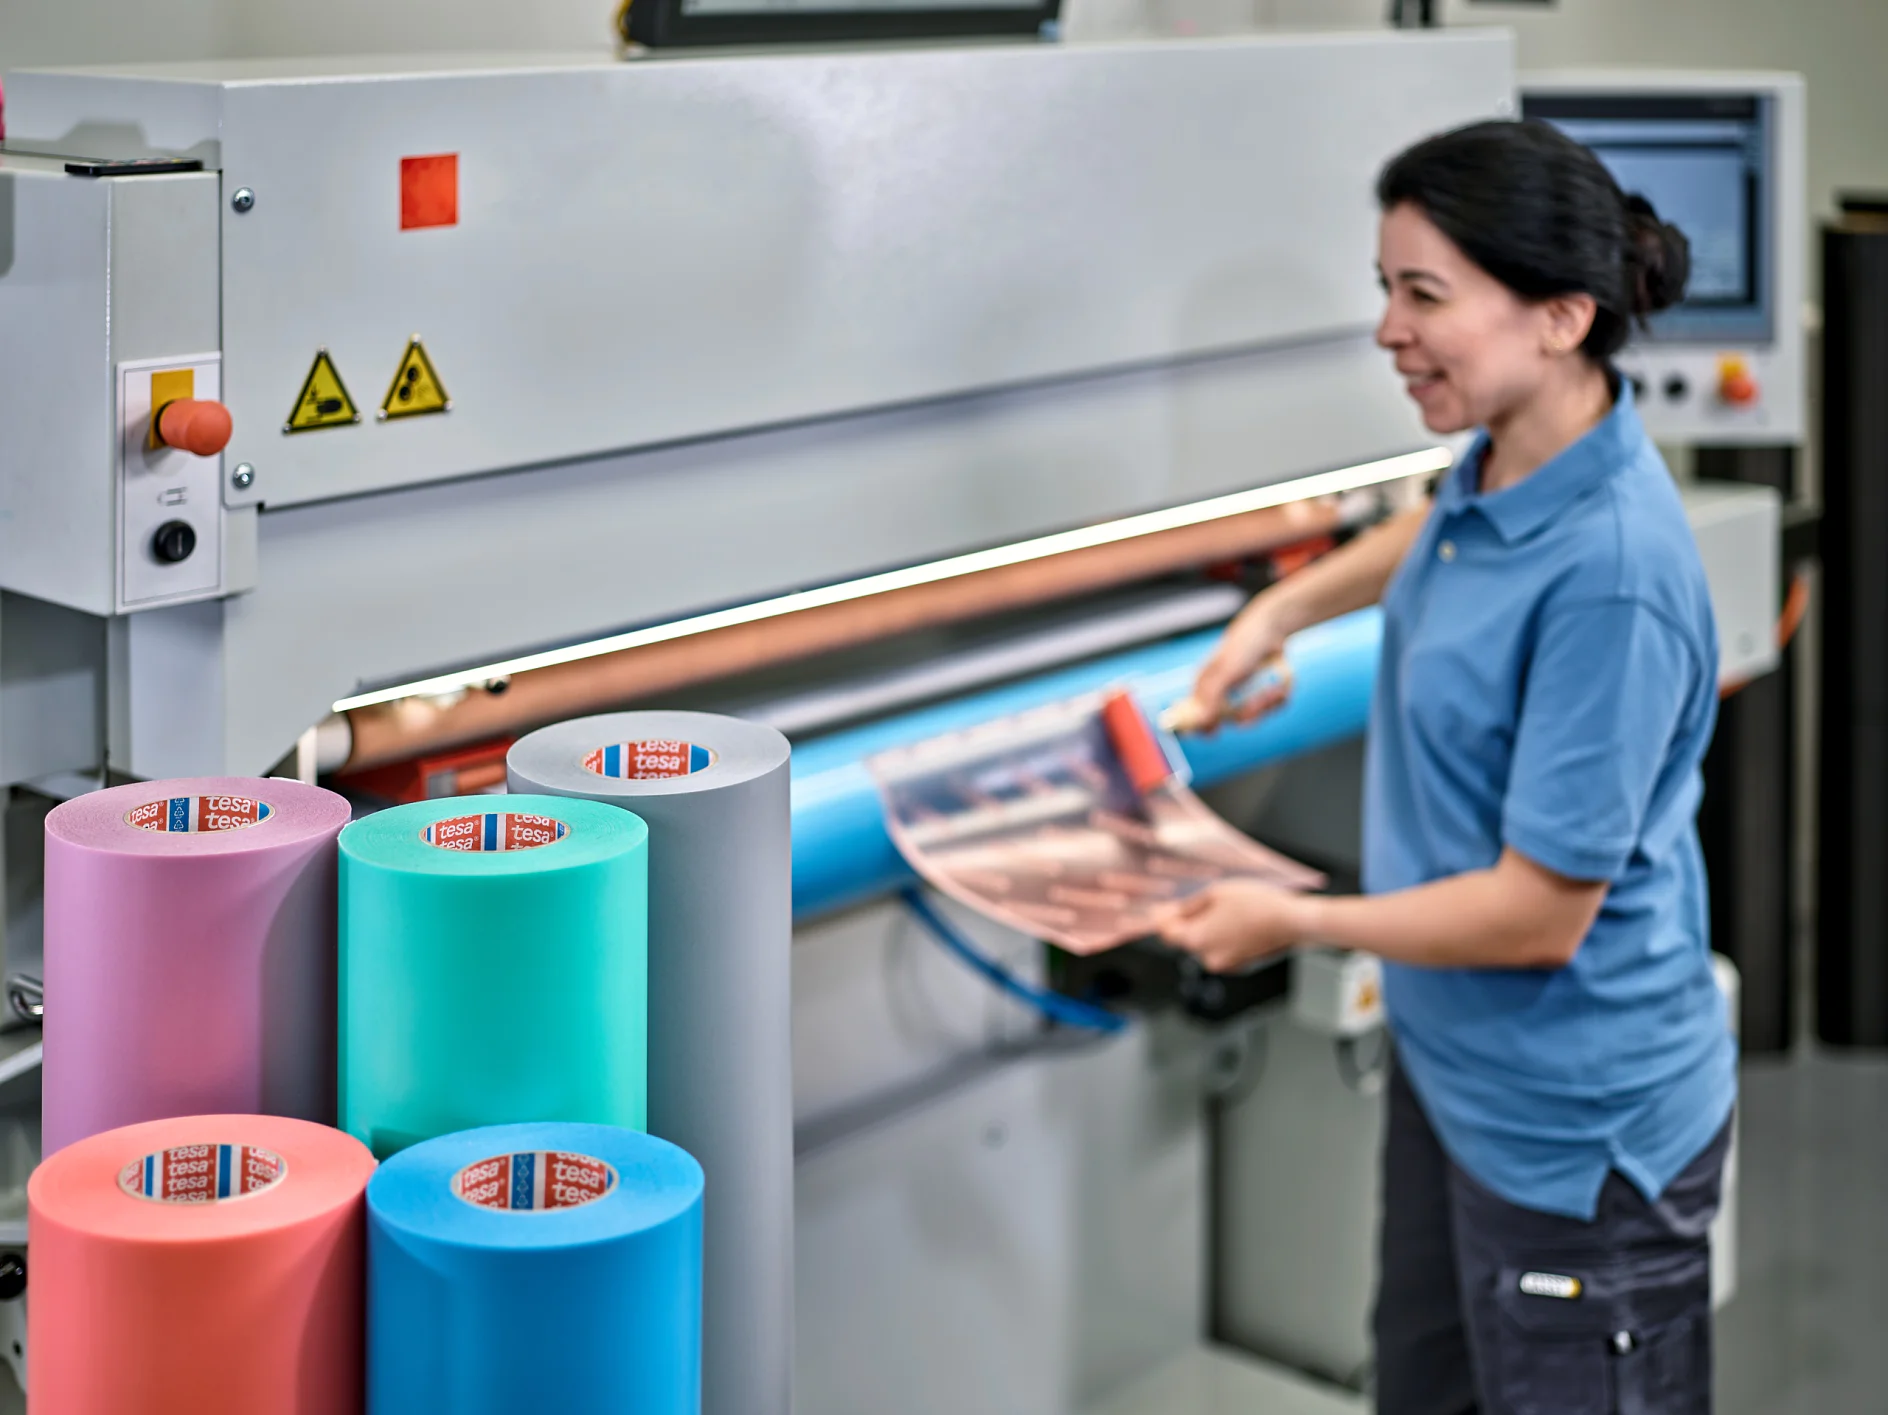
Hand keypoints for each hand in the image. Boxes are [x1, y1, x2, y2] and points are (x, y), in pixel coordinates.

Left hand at [1154, 880, 1310, 972]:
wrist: (1291, 921)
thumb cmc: (1257, 905)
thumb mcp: (1215, 894)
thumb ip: (1188, 906)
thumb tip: (1170, 913)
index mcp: (1197, 940)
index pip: (1166, 933)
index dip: (1162, 919)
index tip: (1162, 908)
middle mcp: (1208, 957)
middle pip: (1186, 939)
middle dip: (1187, 921)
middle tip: (1197, 900)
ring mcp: (1225, 964)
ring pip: (1205, 943)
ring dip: (1207, 927)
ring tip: (1225, 907)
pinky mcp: (1240, 964)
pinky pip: (1222, 948)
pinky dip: (1223, 936)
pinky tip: (1236, 919)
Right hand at [1179, 596, 1295, 732]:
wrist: (1272, 629)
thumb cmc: (1243, 646)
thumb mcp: (1225, 671)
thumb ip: (1210, 697)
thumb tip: (1197, 721)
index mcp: (1206, 689)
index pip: (1195, 717)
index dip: (1203, 727)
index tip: (1213, 732)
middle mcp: (1223, 694)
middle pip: (1230, 722)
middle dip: (1247, 714)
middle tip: (1256, 703)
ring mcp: (1243, 695)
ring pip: (1252, 717)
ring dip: (1265, 705)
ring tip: (1273, 690)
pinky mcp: (1261, 694)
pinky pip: (1269, 710)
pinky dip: (1276, 700)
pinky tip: (1279, 688)